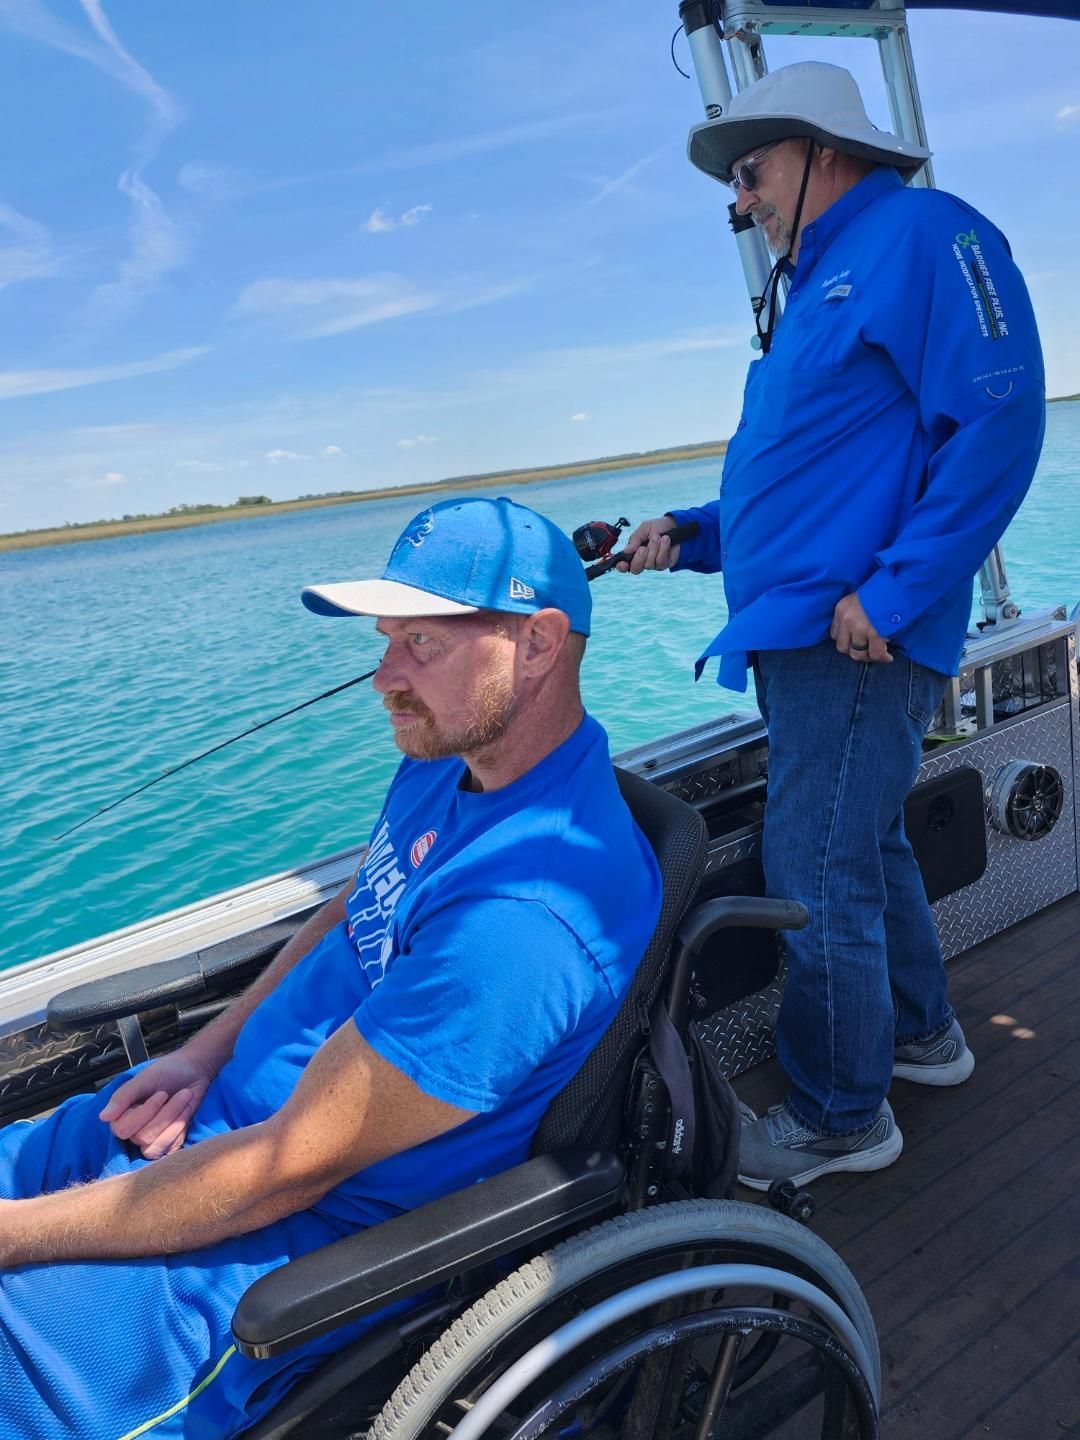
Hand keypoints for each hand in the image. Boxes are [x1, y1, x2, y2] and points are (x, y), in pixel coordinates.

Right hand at [98, 1049, 214, 1158]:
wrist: (193, 1071)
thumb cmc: (167, 1072)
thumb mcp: (144, 1079)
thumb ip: (123, 1097)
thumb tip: (103, 1117)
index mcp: (120, 1116)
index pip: (123, 1129)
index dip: (146, 1113)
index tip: (162, 1094)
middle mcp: (132, 1131)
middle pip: (143, 1137)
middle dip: (166, 1114)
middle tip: (182, 1093)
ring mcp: (151, 1140)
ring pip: (156, 1146)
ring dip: (176, 1121)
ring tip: (185, 1099)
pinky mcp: (168, 1144)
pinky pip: (171, 1149)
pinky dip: (182, 1129)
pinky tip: (186, 1111)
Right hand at [616, 516, 680, 573]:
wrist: (675, 525)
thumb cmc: (657, 527)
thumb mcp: (644, 529)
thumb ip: (634, 539)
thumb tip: (626, 551)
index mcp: (634, 552)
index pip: (624, 565)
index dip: (621, 567)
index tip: (623, 564)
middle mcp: (643, 561)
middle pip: (636, 569)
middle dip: (639, 558)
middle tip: (643, 548)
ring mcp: (654, 564)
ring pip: (649, 564)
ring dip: (653, 549)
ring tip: (658, 537)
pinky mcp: (665, 564)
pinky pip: (661, 562)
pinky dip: (663, 549)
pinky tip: (666, 540)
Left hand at [830, 594, 891, 663]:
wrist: (897, 585)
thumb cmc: (881, 590)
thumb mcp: (858, 598)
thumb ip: (853, 613)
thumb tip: (855, 632)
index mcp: (841, 609)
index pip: (834, 634)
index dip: (845, 640)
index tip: (854, 641)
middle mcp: (847, 620)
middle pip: (842, 648)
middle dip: (854, 651)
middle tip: (866, 651)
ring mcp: (860, 628)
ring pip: (858, 654)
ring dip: (868, 657)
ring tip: (877, 655)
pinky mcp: (875, 634)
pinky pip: (875, 654)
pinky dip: (882, 658)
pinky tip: (887, 657)